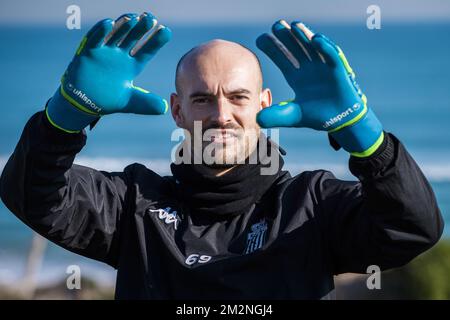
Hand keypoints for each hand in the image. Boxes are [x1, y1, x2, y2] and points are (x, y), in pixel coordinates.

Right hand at [46, 12, 171, 132]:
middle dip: (142, 28)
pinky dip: (100, 31)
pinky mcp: (88, 53)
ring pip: (116, 34)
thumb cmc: (108, 99)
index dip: (156, 41)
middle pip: (133, 38)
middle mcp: (120, 55)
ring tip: (134, 18)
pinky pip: (95, 40)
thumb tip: (164, 108)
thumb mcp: (130, 102)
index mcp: (132, 65)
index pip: (146, 50)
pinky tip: (108, 22)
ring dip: (124, 26)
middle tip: (151, 18)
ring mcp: (104, 52)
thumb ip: (146, 103)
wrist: (84, 103)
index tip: (167, 31)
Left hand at [256, 20, 382, 156]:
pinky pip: (331, 56)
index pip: (282, 59)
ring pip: (312, 48)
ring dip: (304, 36)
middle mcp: (309, 69)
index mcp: (297, 77)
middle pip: (296, 48)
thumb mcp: (292, 116)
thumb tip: (258, 118)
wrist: (340, 122)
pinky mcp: (338, 71)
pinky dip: (325, 47)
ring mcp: (323, 68)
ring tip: (294, 26)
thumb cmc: (317, 116)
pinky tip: (315, 39)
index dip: (272, 48)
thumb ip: (276, 116)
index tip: (260, 39)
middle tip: (276, 25)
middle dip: (286, 37)